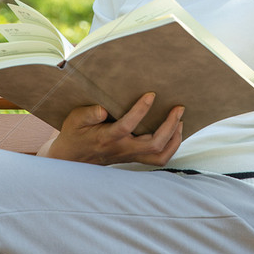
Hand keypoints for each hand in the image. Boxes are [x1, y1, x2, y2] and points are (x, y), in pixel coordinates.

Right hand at [36, 93, 183, 166]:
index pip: (127, 126)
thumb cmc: (75, 134)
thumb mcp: (75, 120)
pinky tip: (174, 131)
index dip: (140, 110)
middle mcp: (122, 149)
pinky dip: (171, 146)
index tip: (151, 95)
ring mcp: (130, 156)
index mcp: (107, 138)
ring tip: (180, 121)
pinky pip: (158, 158)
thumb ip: (88, 114)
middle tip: (178, 108)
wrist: (73, 158)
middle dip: (170, 126)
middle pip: (153, 144)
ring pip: (159, 156)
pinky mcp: (135, 157)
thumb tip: (103, 110)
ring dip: (174, 139)